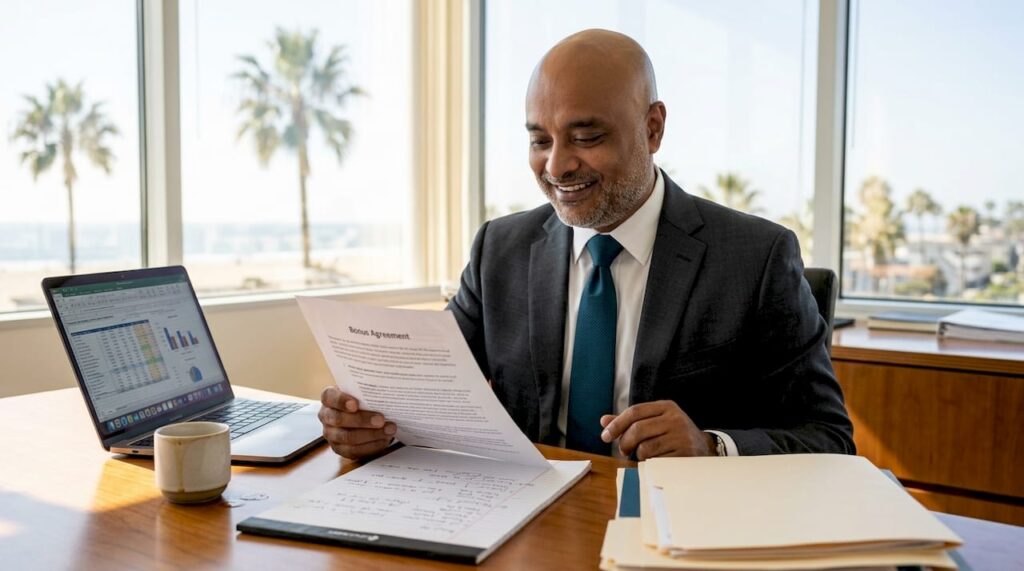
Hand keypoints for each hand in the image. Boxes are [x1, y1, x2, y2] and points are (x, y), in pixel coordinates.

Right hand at [318, 386, 396, 460]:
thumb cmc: (363, 400)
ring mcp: (331, 434)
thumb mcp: (363, 392)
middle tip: (381, 420)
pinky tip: (384, 439)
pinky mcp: (339, 448)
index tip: (355, 404)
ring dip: (371, 434)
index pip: (329, 397)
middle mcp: (326, 416)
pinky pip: (354, 450)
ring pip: (347, 437)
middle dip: (362, 420)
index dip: (341, 401)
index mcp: (329, 398)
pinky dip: (371, 445)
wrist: (363, 415)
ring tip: (389, 429)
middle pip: (339, 419)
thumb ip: (368, 391)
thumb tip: (386, 391)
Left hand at [599, 400, 714, 459]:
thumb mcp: (654, 422)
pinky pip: (656, 461)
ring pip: (645, 447)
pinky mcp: (684, 454)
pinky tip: (655, 461)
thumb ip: (630, 421)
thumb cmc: (672, 435)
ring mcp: (681, 436)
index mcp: (666, 407)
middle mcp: (675, 418)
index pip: (635, 411)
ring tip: (643, 455)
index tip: (605, 436)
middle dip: (625, 442)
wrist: (704, 449)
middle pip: (638, 429)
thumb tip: (604, 421)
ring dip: (638, 455)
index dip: (617, 424)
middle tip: (624, 450)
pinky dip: (650, 463)